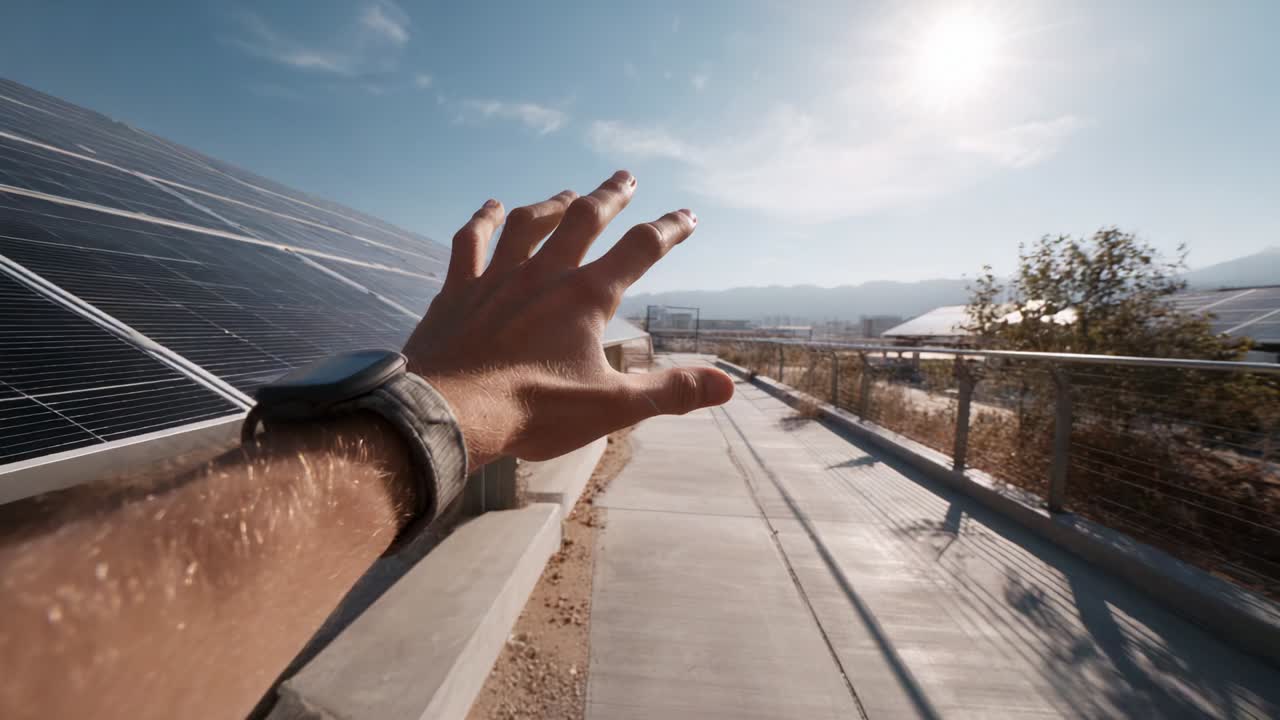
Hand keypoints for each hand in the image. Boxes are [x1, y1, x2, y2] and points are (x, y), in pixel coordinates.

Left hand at [403, 170, 734, 465]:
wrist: (451, 413)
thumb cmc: (534, 411)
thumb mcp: (613, 407)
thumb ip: (671, 392)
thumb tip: (726, 386)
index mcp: (587, 298)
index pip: (640, 251)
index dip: (669, 230)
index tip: (688, 215)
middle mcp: (545, 275)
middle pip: (584, 220)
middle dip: (610, 197)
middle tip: (626, 178)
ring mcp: (498, 278)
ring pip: (528, 223)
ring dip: (552, 204)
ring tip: (568, 194)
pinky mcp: (458, 291)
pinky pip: (471, 242)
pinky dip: (482, 221)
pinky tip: (490, 207)